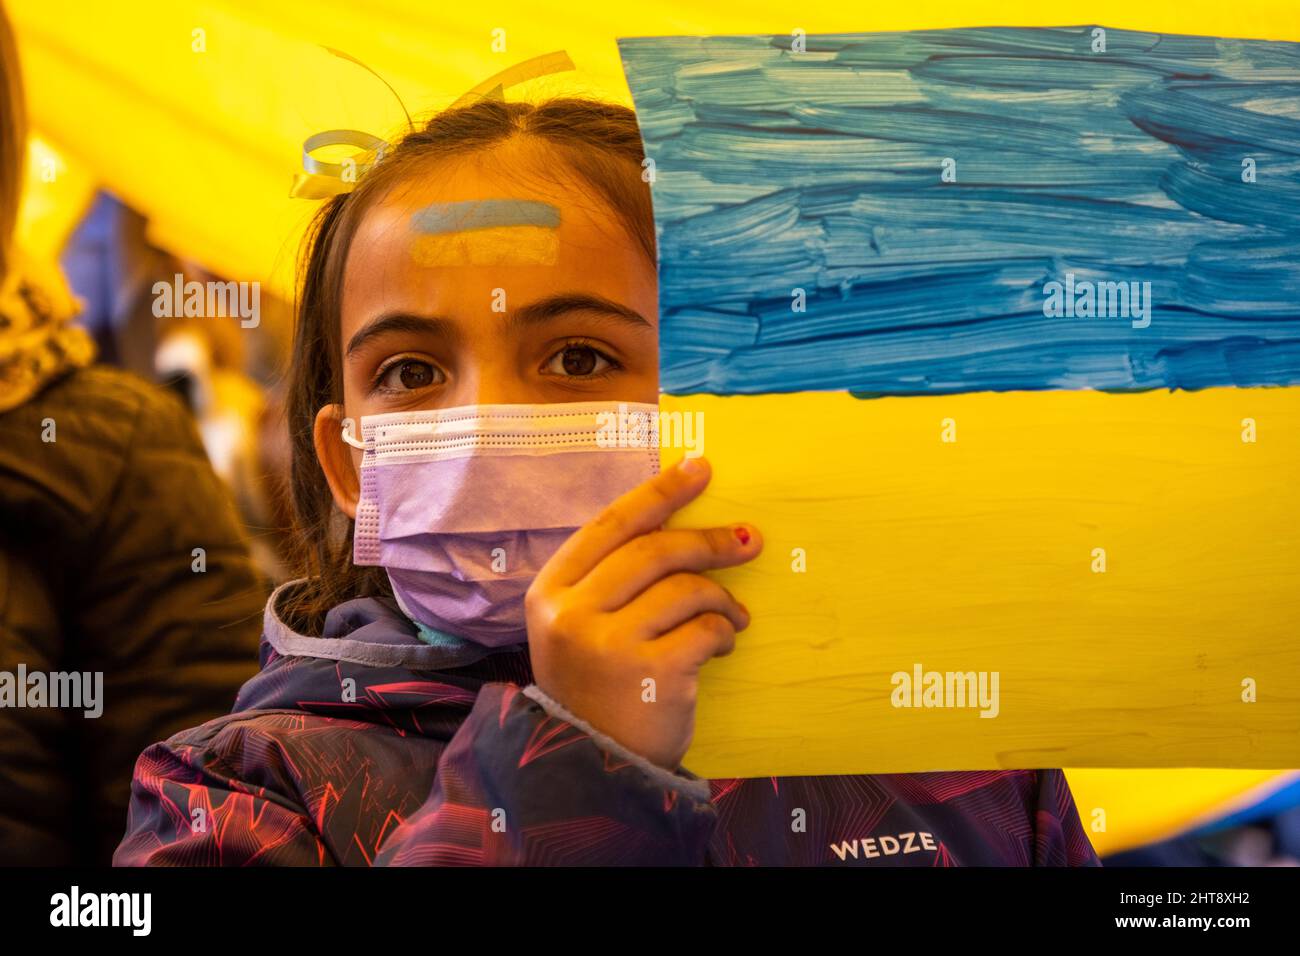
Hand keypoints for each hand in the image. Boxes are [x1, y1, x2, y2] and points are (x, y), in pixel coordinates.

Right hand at [526, 456, 761, 769]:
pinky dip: (724, 633)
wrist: (594, 768)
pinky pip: (706, 630)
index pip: (612, 524)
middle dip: (709, 540)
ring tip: (735, 615)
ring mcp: (608, 644)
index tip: (701, 469)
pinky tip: (721, 647)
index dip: (660, 492)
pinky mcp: (650, 674)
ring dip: (722, 597)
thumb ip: (612, 576)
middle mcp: (571, 614)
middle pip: (654, 550)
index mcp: (550, 590)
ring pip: (685, 588)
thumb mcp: (581, 625)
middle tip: (749, 540)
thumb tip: (677, 516)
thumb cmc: (596, 686)